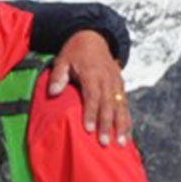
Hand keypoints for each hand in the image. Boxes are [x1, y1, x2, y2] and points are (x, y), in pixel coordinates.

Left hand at [47, 29, 130, 146]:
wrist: (94, 36)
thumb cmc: (75, 51)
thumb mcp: (62, 59)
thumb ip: (58, 75)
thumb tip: (53, 92)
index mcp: (93, 73)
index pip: (92, 96)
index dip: (91, 114)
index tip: (89, 130)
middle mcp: (108, 79)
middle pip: (108, 105)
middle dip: (107, 125)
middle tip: (104, 143)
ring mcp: (116, 83)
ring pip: (121, 107)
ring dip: (122, 126)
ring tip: (121, 144)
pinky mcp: (121, 86)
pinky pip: (125, 105)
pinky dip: (127, 120)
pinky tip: (127, 135)